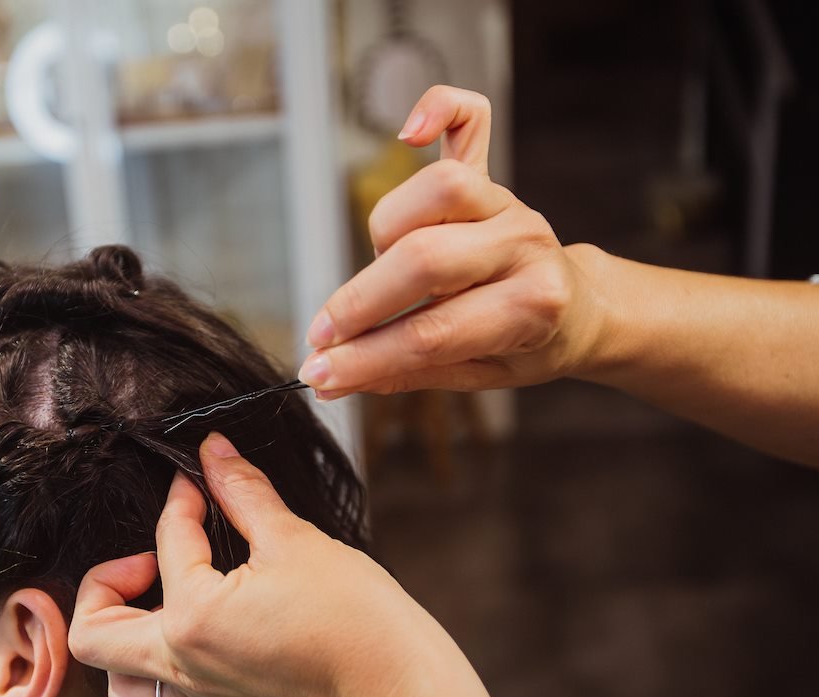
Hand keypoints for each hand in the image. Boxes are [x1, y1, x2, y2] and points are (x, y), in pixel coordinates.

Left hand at [67, 433, 440, 696]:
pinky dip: (176, 693)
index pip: (167, 541)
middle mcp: (185, 665)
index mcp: (191, 616)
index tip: (201, 480)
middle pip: (94, 637)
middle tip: (147, 558)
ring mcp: (206, 695)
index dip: (183, 498)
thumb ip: (242, 490)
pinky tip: (201, 658)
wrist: (399, 680)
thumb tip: (212, 452)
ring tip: (159, 604)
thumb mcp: (292, 537)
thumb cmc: (354, 615)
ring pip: (124, 689)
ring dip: (124, 643)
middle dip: (105, 585)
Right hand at [298, 85, 605, 398]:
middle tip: (322, 335)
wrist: (580, 308)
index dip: (366, 356)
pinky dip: (439, 111)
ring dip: (388, 233)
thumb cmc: (528, 343)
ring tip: (378, 269)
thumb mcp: (477, 376)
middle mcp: (523, 245)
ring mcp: (506, 203)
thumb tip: (333, 379)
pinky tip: (410, 133)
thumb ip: (405, 373)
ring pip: (436, 191)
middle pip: (425, 260)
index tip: (321, 372)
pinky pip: (470, 120)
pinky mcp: (491, 175)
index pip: (430, 334)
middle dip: (359, 303)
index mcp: (532, 307)